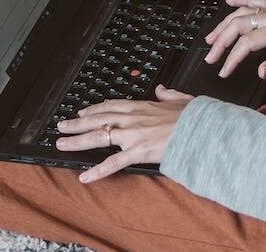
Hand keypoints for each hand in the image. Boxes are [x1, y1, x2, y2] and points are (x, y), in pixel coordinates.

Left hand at [55, 84, 193, 182]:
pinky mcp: (139, 151)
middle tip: (61, 126)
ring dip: (78, 141)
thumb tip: (162, 89)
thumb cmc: (195, 117)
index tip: (83, 111)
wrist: (204, 129)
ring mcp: (134, 135)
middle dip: (77, 123)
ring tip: (61, 144)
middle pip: (98, 120)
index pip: (112, 106)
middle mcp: (133, 119)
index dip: (95, 109)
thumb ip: (168, 95)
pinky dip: (97, 171)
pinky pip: (114, 163)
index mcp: (143, 106)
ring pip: (99, 137)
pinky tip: (85, 177)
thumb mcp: (181, 99)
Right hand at [204, 0, 265, 78]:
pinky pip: (255, 2)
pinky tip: (229, 0)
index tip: (224, 70)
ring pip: (242, 13)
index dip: (232, 57)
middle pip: (239, 25)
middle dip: (221, 41)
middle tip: (210, 56)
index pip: (247, 42)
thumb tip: (260, 71)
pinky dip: (241, 0)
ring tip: (211, 38)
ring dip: (224, 25)